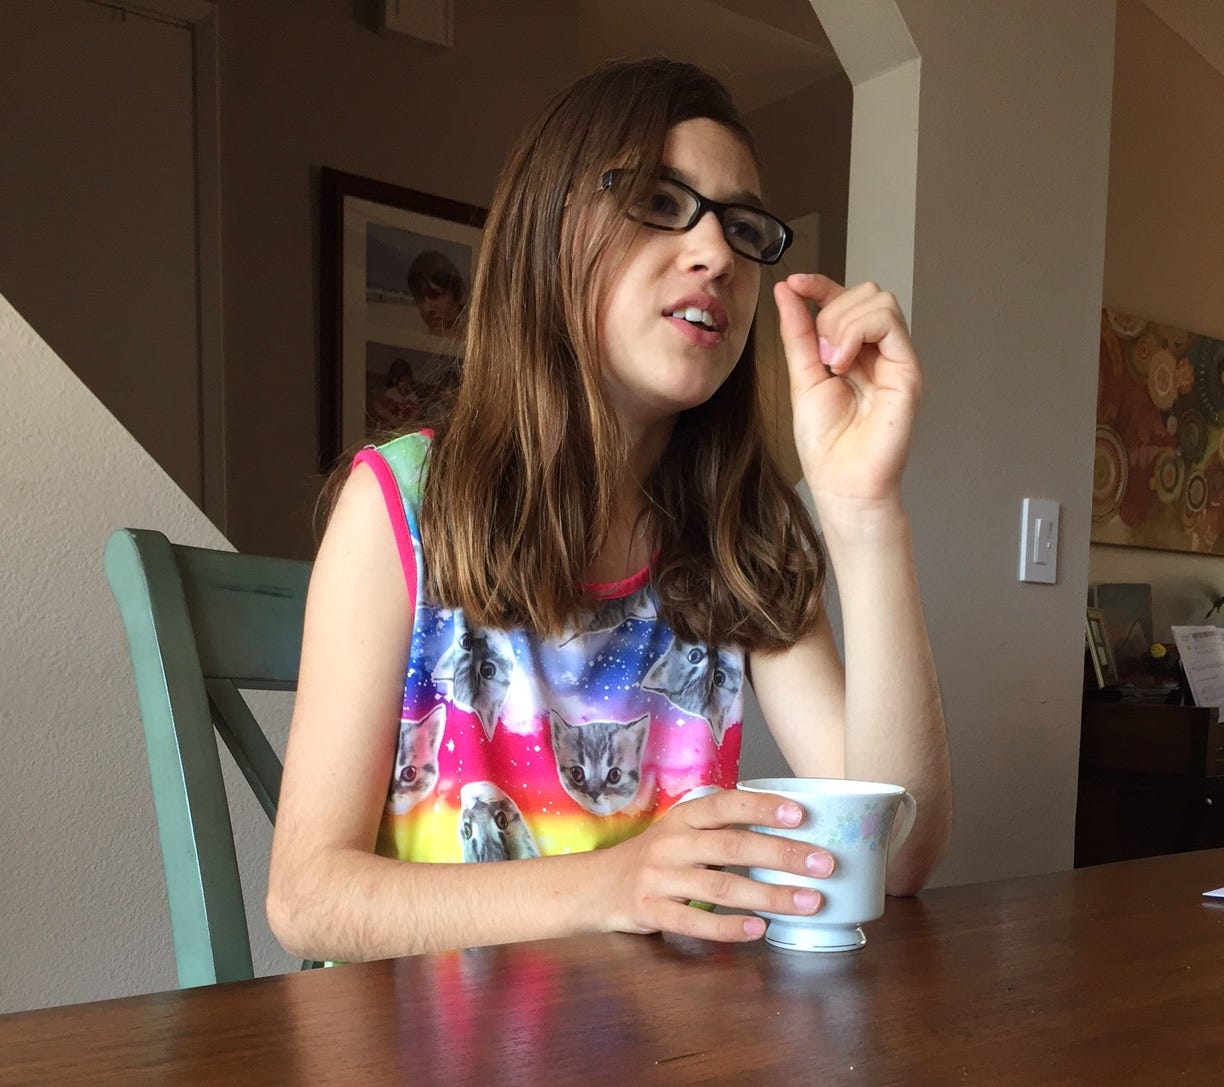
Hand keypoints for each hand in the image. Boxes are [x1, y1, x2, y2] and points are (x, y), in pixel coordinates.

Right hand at [598, 789, 834, 942]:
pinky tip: (759, 930)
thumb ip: (723, 830)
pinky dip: (728, 928)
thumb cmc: (655, 858)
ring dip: (769, 896)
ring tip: (808, 902)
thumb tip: (790, 832)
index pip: (727, 805)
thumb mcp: (682, 832)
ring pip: (720, 887)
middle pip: (733, 846)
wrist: (596, 885)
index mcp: (684, 817)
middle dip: (782, 855)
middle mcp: (672, 843)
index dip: (763, 807)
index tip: (801, 815)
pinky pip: (694, 922)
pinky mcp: (650, 911)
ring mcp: (660, 878)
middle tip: (823, 865)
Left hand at [773, 275, 922, 518]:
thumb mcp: (803, 377)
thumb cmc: (826, 443)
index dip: (821, 284)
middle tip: (819, 354)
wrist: (842, 482)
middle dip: (832, 310)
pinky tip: (842, 364)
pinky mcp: (909, 370)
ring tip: (831, 363)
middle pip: (866, 292)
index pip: (845, 299)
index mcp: (854, 351)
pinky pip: (889, 322)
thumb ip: (798, 333)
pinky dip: (857, 332)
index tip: (794, 283)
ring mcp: (897, 359)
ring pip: (879, 300)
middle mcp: (880, 352)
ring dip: (843, 323)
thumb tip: (786, 292)